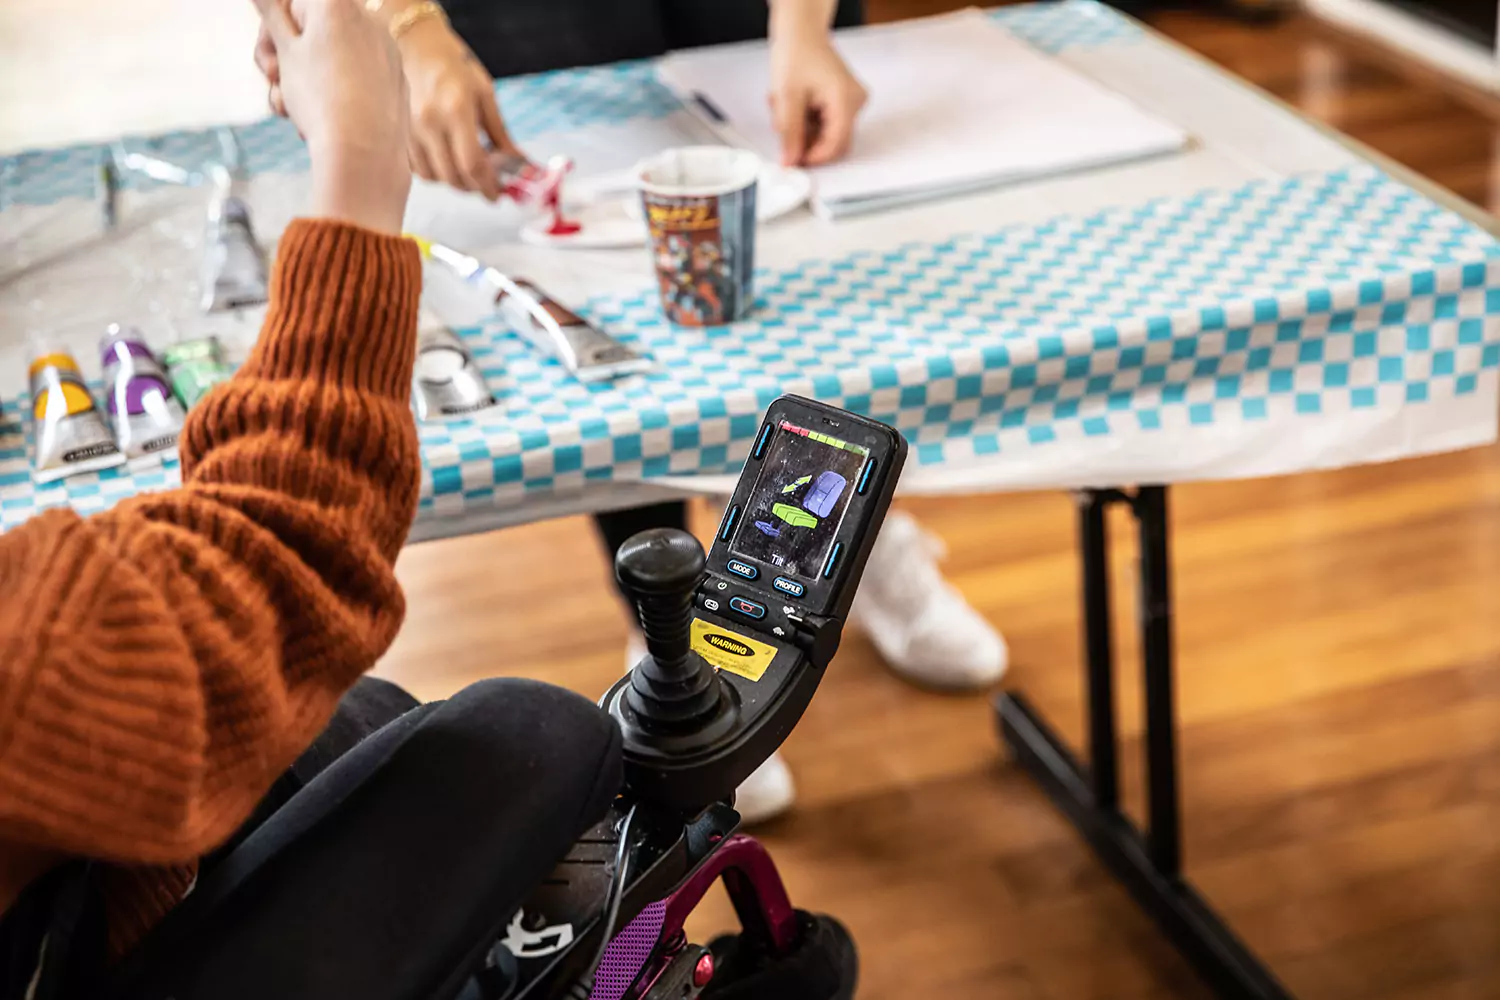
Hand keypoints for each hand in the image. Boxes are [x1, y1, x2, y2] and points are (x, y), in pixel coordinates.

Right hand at [252, 0, 411, 232]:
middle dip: (285, 59)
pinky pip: (354, 80)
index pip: (293, 5)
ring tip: (294, 111)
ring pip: (330, 60)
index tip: (269, 62)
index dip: (272, 34)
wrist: (364, 154)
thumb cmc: (320, 99)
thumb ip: (271, 10)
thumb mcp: (286, 49)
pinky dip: (333, 95)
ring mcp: (386, 51)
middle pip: (313, 32)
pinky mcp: (395, 82)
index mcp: (338, 3)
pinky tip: (322, 120)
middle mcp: (369, 19)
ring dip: (302, 83)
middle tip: (275, 85)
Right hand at [397, 18, 520, 200]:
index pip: (472, 164)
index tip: (497, 195)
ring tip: (468, 172)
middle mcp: (430, 123)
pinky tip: (447, 162)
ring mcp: (411, 130)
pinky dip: (436, 173)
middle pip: (453, 177)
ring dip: (455, 182)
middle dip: (474, 188)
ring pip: (435, 177)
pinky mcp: (400, 134)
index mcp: (456, 111)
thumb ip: (500, 134)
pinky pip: (419, 169)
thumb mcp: (485, 95)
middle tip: (487, 185)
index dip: (487, 186)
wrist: (416, 47)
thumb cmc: (455, 68)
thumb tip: (517, 164)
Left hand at [767, 9, 866, 166]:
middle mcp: (855, 101)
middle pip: (834, 141)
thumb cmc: (797, 53)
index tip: (793, 161)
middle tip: (784, 132)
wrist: (801, 33)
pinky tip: (794, 105)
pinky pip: (827, 124)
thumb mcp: (787, 97)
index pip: (835, 143)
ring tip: (784, 108)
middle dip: (807, 142)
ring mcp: (852, 101)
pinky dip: (807, 121)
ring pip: (828, 134)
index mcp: (846, 98)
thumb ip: (790, 133)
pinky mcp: (844, 102)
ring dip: (804, 129)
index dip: (814, 157)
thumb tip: (791, 160)